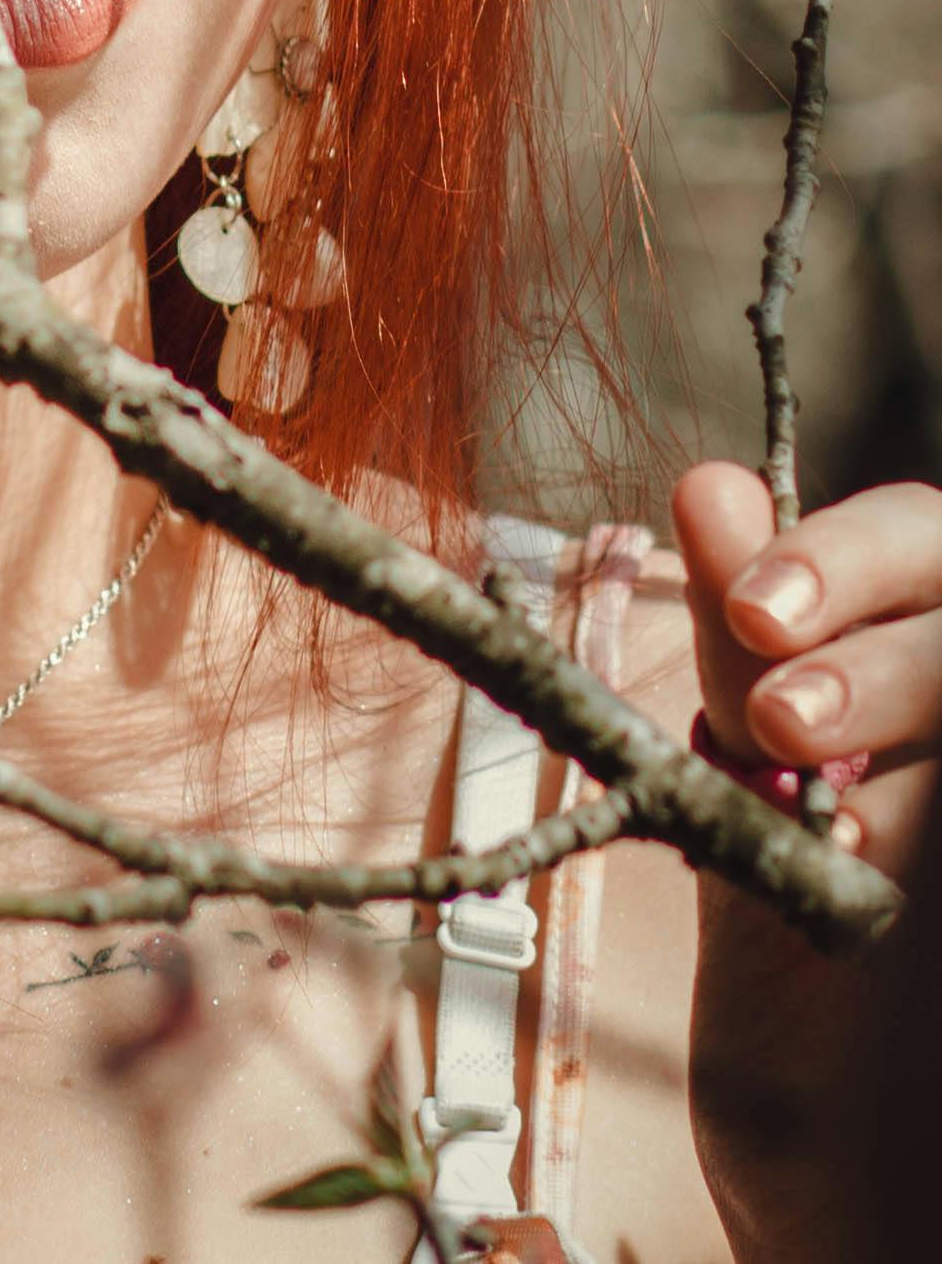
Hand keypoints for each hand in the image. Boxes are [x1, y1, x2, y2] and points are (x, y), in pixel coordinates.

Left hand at [672, 459, 941, 1263]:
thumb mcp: (746, 785)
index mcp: (909, 650)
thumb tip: (710, 483)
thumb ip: (737, 645)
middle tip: (773, 709)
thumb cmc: (805, 940)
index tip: (748, 610)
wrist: (864, 1147)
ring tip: (805, 770)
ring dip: (902, 691)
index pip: (921, 536)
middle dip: (876, 636)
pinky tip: (872, 845)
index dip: (840, 552)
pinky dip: (928, 796)